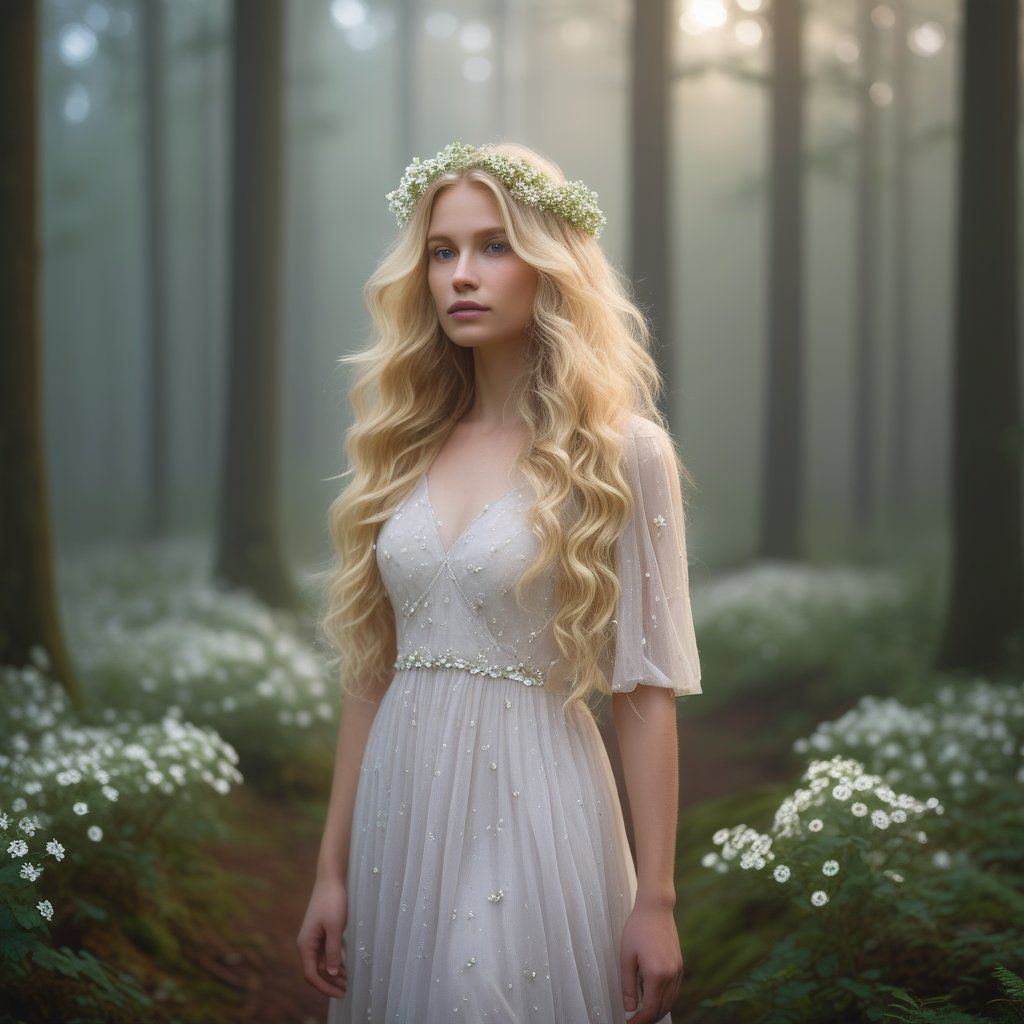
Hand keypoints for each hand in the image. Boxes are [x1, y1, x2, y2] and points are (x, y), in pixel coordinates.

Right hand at [296, 875, 348, 999]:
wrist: (330, 879)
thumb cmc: (332, 901)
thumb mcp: (335, 928)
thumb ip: (333, 951)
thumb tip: (331, 974)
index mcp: (305, 944)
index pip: (311, 974)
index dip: (324, 987)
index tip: (339, 993)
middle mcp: (306, 944)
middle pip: (315, 971)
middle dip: (329, 982)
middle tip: (346, 989)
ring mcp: (313, 939)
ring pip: (320, 963)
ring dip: (332, 973)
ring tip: (347, 980)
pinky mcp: (320, 933)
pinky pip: (324, 953)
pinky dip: (333, 961)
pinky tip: (343, 966)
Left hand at [619, 902, 683, 1022]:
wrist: (656, 908)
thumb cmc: (637, 929)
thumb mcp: (626, 956)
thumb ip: (627, 985)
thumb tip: (629, 1007)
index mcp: (656, 974)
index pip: (650, 1009)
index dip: (640, 1021)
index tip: (629, 1023)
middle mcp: (671, 975)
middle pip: (662, 1009)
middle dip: (649, 1018)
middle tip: (635, 1019)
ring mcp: (678, 970)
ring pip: (671, 1001)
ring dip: (658, 1010)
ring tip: (642, 1010)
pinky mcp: (680, 965)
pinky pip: (674, 990)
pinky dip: (665, 999)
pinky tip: (653, 995)